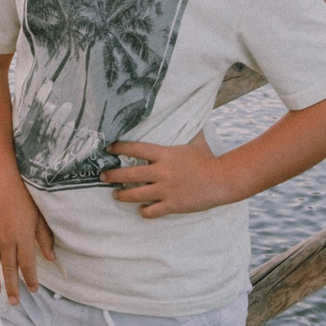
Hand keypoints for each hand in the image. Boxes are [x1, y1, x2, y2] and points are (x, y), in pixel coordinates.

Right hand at [0, 178, 55, 304]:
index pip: (27, 264)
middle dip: (12, 287)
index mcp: (22, 237)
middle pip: (9, 269)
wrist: (0, 183)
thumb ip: (44, 239)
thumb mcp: (39, 218)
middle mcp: (6, 240)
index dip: (31, 279)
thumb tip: (51, 258)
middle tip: (14, 302)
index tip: (33, 290)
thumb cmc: (23, 199)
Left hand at [102, 132, 228, 217]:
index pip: (135, 148)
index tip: (108, 149)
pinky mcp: (172, 205)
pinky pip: (150, 211)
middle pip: (128, 174)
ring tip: (116, 195)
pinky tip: (141, 209)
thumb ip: (186, 130)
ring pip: (135, 195)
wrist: (223, 180)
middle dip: (112, 175)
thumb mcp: (195, 142)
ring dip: (122, 195)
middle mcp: (162, 172)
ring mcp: (166, 190)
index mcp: (165, 154)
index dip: (119, 147)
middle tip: (102, 176)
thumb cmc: (208, 159)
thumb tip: (187, 113)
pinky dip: (144, 211)